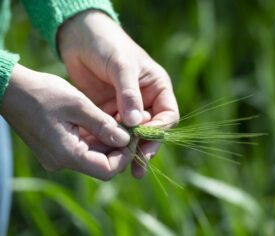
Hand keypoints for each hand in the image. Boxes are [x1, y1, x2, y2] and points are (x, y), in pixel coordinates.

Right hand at [0, 64, 130, 179]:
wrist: (10, 89)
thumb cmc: (43, 93)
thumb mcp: (78, 106)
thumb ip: (103, 125)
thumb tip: (126, 140)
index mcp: (67, 154)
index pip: (106, 171)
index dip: (124, 156)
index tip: (133, 136)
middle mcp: (62, 161)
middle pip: (101, 163)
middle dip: (119, 146)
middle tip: (131, 126)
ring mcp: (58, 155)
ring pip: (94, 155)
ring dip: (108, 140)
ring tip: (120, 120)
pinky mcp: (57, 147)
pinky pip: (83, 147)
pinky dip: (96, 137)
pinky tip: (103, 121)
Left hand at [58, 10, 179, 177]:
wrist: (80, 37)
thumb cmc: (108, 45)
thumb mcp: (122, 66)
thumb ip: (129, 94)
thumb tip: (135, 124)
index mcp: (157, 88)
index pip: (167, 115)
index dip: (159, 130)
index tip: (144, 139)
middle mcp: (144, 100)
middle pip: (150, 130)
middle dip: (144, 148)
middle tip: (138, 167)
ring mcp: (126, 107)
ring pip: (131, 134)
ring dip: (126, 150)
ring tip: (122, 168)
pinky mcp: (108, 111)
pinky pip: (112, 130)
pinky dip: (109, 142)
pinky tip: (103, 153)